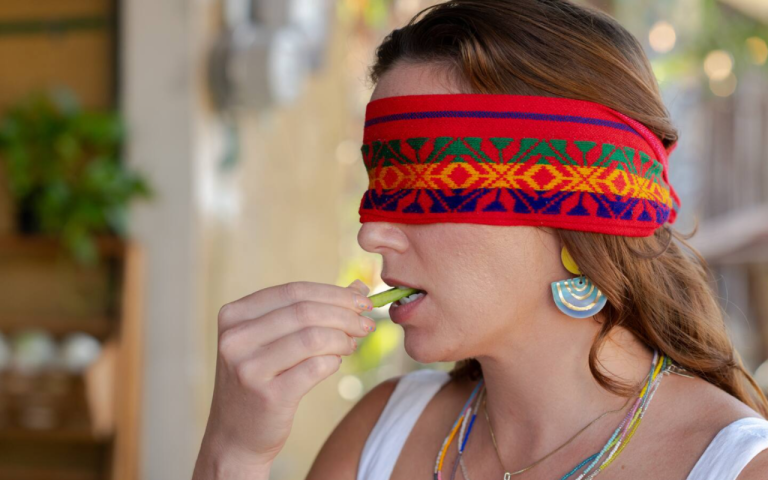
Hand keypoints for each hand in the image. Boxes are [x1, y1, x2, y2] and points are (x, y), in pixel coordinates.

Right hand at [193, 279, 374, 477]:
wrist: (236, 436)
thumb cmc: (261, 379)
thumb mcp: (273, 339)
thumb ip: (311, 309)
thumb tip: (359, 287)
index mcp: (234, 316)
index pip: (294, 291)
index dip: (334, 293)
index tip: (362, 301)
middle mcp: (236, 338)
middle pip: (306, 312)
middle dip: (345, 315)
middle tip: (366, 323)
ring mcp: (249, 368)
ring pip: (313, 338)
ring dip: (343, 338)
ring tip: (352, 345)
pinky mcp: (268, 396)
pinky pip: (316, 367)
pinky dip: (333, 361)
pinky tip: (335, 363)